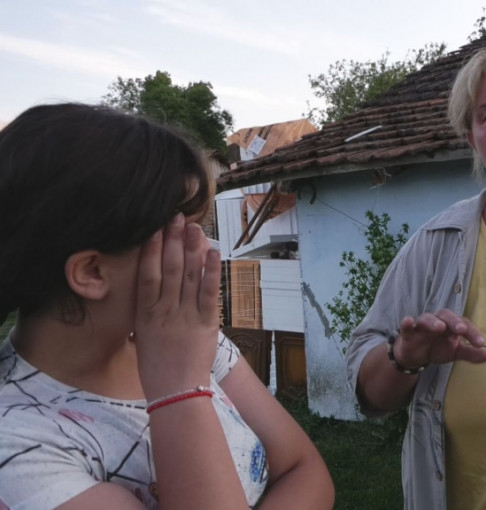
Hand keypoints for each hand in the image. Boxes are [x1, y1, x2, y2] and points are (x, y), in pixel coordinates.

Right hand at [133, 214, 220, 400]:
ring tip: (194, 227)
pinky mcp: (206, 323)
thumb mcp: (142, 336)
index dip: (151, 249)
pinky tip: (212, 252)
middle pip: (169, 268)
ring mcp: (186, 316)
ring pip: (188, 275)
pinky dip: (211, 271)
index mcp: (145, 314)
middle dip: (173, 240)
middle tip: (176, 217)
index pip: (147, 274)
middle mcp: (164, 310)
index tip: (155, 228)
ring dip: (192, 248)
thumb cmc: (156, 367)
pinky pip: (209, 292)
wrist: (176, 392)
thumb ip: (146, 312)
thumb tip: (148, 291)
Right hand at [394, 309, 485, 368]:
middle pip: (446, 315)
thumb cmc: (438, 348)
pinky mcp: (408, 334)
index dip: (472, 332)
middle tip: (461, 330)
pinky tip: (408, 321)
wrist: (416, 356)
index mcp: (451, 325)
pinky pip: (406, 326)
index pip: (463, 324)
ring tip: (440, 328)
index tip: (481, 343)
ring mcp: (422, 326)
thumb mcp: (455, 353)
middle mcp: (437, 321)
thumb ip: (470, 353)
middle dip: (454, 321)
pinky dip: (406, 323)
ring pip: (427, 319)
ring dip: (433, 322)